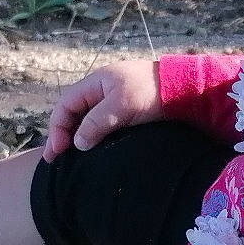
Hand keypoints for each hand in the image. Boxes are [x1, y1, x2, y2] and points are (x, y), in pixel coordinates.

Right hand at [45, 59, 165, 157]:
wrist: (187, 89)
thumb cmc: (153, 92)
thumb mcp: (122, 105)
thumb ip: (96, 122)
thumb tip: (77, 143)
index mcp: (95, 83)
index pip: (65, 106)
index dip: (57, 128)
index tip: (58, 151)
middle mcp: (102, 92)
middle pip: (74, 115)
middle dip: (63, 136)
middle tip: (56, 161)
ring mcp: (115, 103)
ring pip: (88, 122)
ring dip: (79, 139)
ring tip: (72, 160)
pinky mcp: (128, 115)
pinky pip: (104, 127)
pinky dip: (96, 139)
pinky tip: (94, 153)